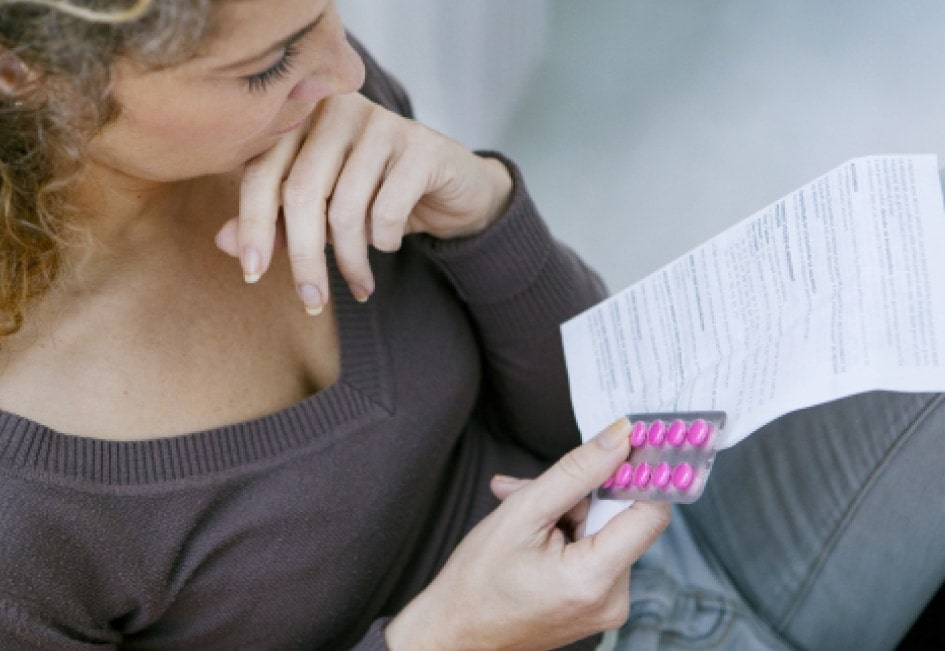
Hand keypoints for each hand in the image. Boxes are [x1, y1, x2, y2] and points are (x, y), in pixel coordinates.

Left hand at [215, 92, 512, 313]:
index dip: (253, 226)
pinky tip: (389, 245)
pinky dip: (383, 241)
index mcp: (302, 117)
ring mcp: (382, 123)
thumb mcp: (321, 213)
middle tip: (311, 301)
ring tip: (359, 284)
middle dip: (304, 258)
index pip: (261, 171)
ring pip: (345, 207)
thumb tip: (224, 244)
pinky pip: (387, 209)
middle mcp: (338, 110)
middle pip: (301, 192)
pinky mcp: (421, 146)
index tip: (252, 276)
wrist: (452, 189)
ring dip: (349, 260)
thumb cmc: (376, 196)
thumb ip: (275, 222)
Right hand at [384, 419, 670, 650]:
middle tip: (530, 491)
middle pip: (621, 518)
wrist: (455, 632)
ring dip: (567, 513)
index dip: (641, 472)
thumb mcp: (522, 513)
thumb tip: (620, 437)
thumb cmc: (477, 583)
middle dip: (580, 495)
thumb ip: (577, 471)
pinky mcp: (597, 605)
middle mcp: (613, 599)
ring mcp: (606, 606)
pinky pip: (596, 551)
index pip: (651, 511)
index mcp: (595, 579)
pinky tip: (533, 534)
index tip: (623, 445)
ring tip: (522, 519)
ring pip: (604, 531)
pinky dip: (568, 534)